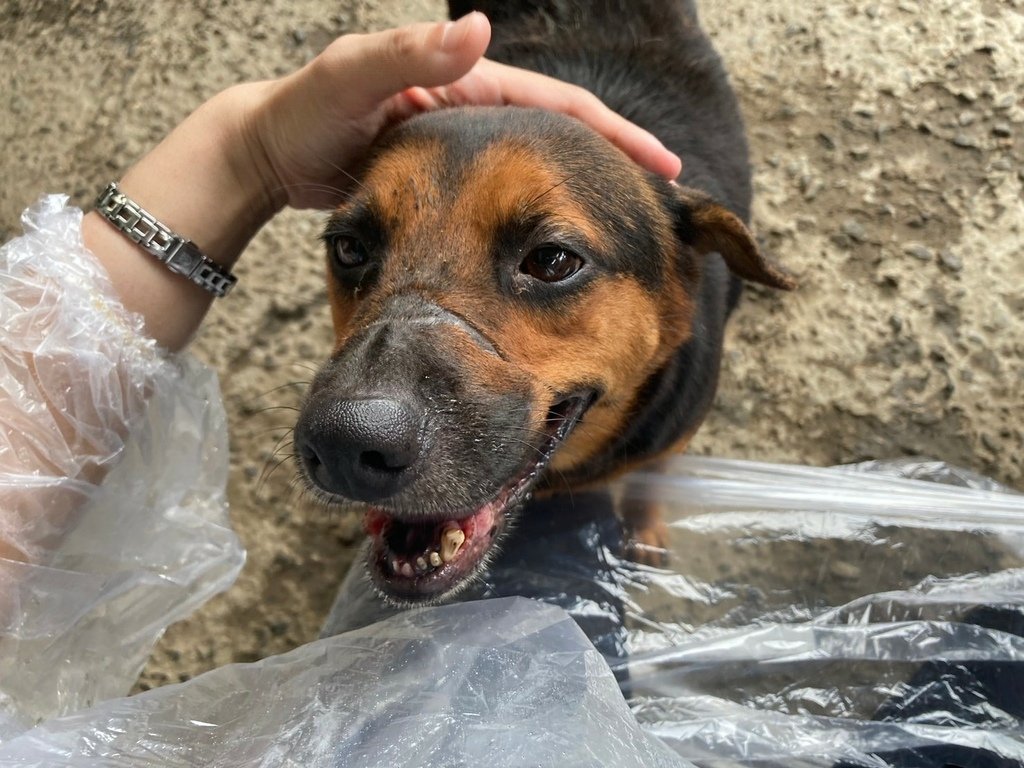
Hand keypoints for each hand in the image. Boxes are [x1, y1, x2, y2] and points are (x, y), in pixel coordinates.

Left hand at [84, 12, 680, 350]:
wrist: (268, 150)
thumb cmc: (303, 114)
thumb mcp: (349, 77)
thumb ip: (408, 54)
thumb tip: (479, 29)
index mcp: (467, 80)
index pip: (561, 103)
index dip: (614, 134)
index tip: (663, 165)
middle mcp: (474, 106)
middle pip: (564, 132)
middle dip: (616, 159)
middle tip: (662, 197)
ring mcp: (465, 142)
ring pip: (540, 165)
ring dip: (582, 188)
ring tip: (623, 219)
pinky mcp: (449, 176)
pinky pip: (510, 191)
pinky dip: (541, 210)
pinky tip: (557, 238)